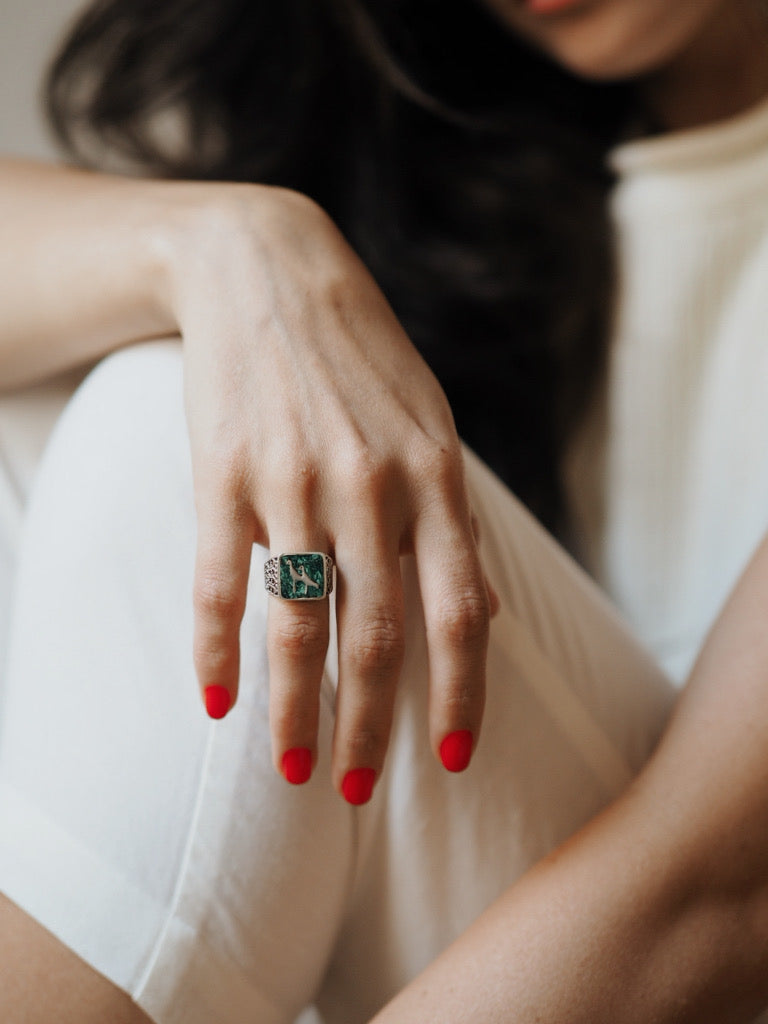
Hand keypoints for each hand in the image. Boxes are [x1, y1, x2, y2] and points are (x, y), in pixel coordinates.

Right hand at [164, 183, 493, 800]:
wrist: (269, 270)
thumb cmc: (363, 356)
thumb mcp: (433, 422)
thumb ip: (457, 517)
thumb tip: (485, 610)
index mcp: (433, 477)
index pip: (460, 611)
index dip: (463, 693)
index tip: (455, 758)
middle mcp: (369, 487)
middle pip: (375, 636)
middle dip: (371, 725)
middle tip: (360, 789)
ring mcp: (291, 482)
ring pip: (296, 624)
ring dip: (294, 708)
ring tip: (294, 768)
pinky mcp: (223, 476)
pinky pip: (219, 583)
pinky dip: (216, 650)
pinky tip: (214, 702)